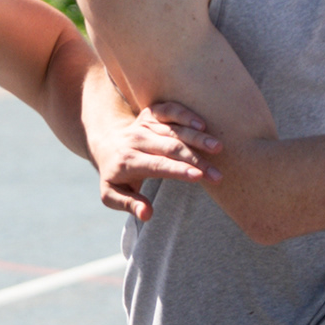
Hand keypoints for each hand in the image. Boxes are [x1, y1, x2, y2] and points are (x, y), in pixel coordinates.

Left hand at [93, 96, 220, 221]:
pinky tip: (202, 125)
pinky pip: (171, 110)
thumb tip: (146, 215)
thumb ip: (129, 204)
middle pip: (171, 148)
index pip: (157, 165)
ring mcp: (145, 125)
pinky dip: (186, 115)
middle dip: (196, 160)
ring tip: (218, 147)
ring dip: (198, 138)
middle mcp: (137, 140)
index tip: (199, 176)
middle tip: (217, 175)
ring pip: (175, 130)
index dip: (178, 170)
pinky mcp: (152, 113)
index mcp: (128, 161)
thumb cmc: (114, 174)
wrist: (106, 142)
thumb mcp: (111, 195)